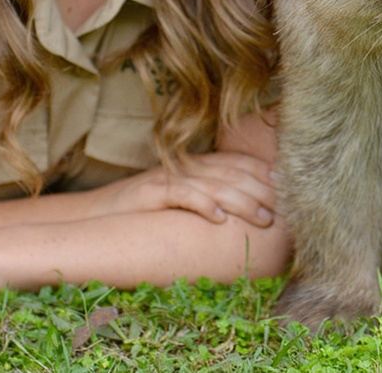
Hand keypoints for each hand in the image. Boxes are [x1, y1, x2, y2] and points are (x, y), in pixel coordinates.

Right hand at [93, 151, 276, 226]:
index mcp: (194, 165)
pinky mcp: (150, 192)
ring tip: (263, 218)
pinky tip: (220, 219)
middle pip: (231, 173)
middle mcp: (184, 167)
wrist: (93, 214)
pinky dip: (203, 205)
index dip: (263, 173)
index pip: (236, 163)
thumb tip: (241, 212)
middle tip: (284, 210)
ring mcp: (168, 178)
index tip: (288, 188)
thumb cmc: (141, 212)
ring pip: (214, 184)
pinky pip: (182, 195)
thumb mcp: (178, 200)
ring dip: (242, 201)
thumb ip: (206, 196)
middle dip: (261, 190)